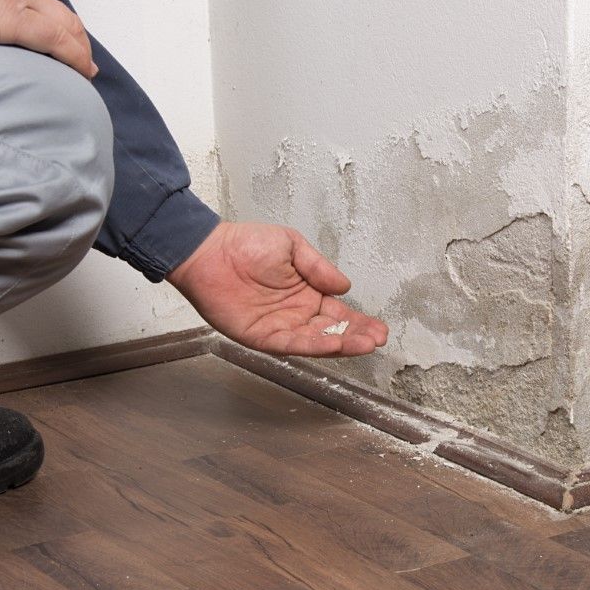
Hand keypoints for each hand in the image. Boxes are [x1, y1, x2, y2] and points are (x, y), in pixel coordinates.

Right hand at [0, 0, 96, 77]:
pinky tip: (80, 73)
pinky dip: (74, 59)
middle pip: (62, 13)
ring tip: (85, 73)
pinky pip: (57, 41)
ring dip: (80, 52)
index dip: (56, 21)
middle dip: (77, 39)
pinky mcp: (13, 20)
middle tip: (84, 61)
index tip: (61, 38)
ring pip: (67, 27)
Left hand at [167, 222, 388, 356]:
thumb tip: (345, 286)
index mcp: (306, 293)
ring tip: (366, 344)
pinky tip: (334, 344)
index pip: (338, 313)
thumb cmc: (245, 244)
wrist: (210, 251)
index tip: (379, 328)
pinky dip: (314, 345)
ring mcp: (279, 327)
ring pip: (316, 341)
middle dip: (357, 336)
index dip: (359, 321)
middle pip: (332, 331)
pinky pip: (292, 343)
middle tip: (378, 339)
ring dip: (342, 344)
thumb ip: (319, 267)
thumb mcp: (292, 246)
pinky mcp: (261, 336)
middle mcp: (296, 314)